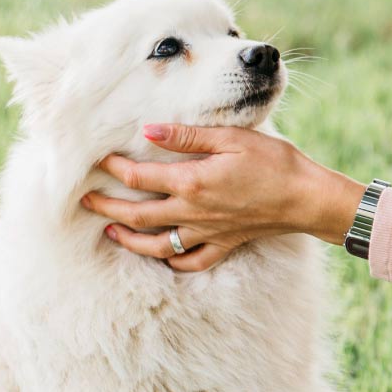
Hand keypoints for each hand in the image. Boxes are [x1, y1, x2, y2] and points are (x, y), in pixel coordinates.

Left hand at [81, 124, 366, 271]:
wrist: (307, 198)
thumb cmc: (274, 162)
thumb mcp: (231, 138)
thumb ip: (188, 136)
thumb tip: (149, 130)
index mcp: (192, 182)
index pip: (139, 177)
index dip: (113, 168)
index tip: (96, 158)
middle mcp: (193, 212)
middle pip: (138, 215)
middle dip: (107, 207)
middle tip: (84, 201)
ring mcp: (207, 233)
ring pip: (157, 245)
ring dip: (129, 239)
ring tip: (111, 231)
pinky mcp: (224, 244)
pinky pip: (191, 261)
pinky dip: (172, 261)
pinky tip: (162, 254)